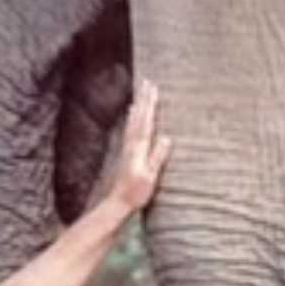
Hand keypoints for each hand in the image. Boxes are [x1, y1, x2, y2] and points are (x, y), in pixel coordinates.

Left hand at [106, 79, 171, 212]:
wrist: (117, 203)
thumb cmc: (136, 193)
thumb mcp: (150, 176)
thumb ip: (157, 157)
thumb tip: (167, 138)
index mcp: (138, 148)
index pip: (146, 121)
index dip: (149, 104)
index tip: (153, 88)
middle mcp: (131, 145)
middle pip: (138, 116)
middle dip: (143, 98)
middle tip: (146, 82)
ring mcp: (127, 148)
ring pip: (133, 121)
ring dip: (137, 105)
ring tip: (140, 93)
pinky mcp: (126, 154)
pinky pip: (130, 129)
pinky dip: (132, 118)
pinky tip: (132, 116)